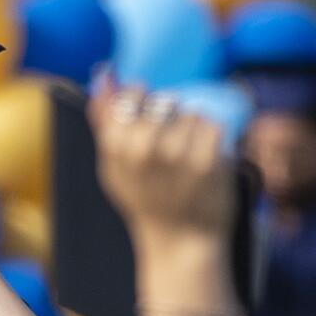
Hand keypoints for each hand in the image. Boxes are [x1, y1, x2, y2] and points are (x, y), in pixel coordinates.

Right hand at [89, 83, 235, 252]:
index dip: (142, 103)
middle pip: (163, 102)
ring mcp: (177, 154)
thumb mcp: (113, 167)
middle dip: (169, 120)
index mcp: (116, 148)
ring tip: (184, 161)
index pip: (131, 96)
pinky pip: (211, 125)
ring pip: (189, 114)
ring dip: (191, 132)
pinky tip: (201, 164)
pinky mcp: (207, 159)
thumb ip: (104, 121)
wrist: (180, 241)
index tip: (147, 121)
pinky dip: (210, 141)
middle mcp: (143, 148)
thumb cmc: (145, 200)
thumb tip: (104, 74)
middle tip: (167, 150)